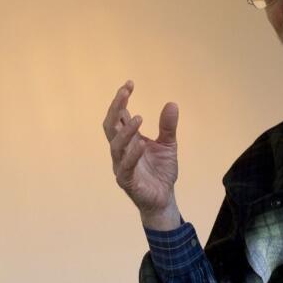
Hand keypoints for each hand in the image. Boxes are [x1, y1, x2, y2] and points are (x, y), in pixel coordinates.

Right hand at [102, 80, 181, 229]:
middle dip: (116, 107)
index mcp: (128, 139)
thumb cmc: (161, 171)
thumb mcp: (168, 145)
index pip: (119, 116)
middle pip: (110, 126)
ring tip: (139, 117)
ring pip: (115, 145)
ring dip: (126, 130)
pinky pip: (125, 166)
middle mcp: (121, 150)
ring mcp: (121, 165)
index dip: (121, 100)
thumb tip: (172, 103)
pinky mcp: (126, 180)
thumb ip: (167, 126)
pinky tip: (142, 144)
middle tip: (125, 92)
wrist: (164, 198)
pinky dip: (132, 154)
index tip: (129, 84)